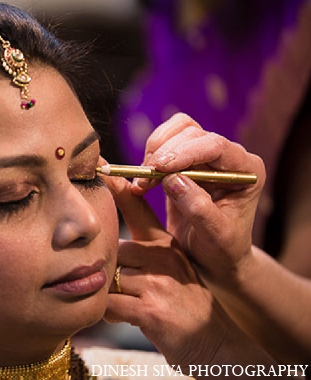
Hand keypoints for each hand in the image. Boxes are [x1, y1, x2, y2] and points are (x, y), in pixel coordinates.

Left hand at [102, 173, 276, 371]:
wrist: (217, 345)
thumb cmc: (186, 306)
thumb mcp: (174, 270)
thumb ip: (145, 254)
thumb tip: (109, 247)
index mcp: (167, 245)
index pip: (138, 209)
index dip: (117, 188)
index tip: (100, 168)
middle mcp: (163, 257)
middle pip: (113, 251)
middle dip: (110, 272)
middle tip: (122, 290)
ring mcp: (158, 282)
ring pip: (109, 277)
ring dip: (110, 295)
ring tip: (127, 306)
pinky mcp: (151, 309)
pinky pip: (109, 305)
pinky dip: (109, 314)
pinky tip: (123, 318)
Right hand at [131, 113, 265, 282]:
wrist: (213, 257)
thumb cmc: (221, 249)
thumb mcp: (215, 236)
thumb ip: (198, 208)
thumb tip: (173, 179)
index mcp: (247, 171)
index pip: (216, 146)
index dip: (185, 152)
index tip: (159, 167)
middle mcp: (229, 158)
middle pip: (193, 134)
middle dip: (164, 154)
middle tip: (143, 181)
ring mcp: (207, 157)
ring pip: (177, 131)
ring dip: (154, 152)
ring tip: (142, 182)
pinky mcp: (186, 161)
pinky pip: (165, 142)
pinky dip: (149, 156)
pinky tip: (143, 180)